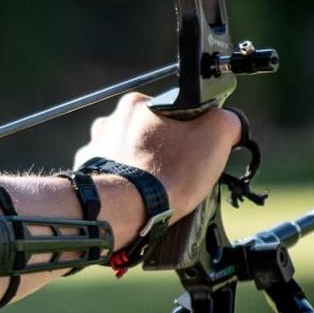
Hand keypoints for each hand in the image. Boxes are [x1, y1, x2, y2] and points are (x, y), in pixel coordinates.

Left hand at [73, 93, 241, 219]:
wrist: (127, 209)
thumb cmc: (169, 172)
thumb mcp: (215, 136)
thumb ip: (225, 120)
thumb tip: (227, 121)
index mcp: (138, 103)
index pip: (170, 111)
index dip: (187, 131)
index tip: (192, 150)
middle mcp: (110, 120)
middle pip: (147, 132)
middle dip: (161, 150)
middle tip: (176, 172)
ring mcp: (94, 146)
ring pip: (126, 153)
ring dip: (139, 166)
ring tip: (154, 187)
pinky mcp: (86, 172)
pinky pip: (109, 174)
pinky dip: (121, 183)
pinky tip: (134, 195)